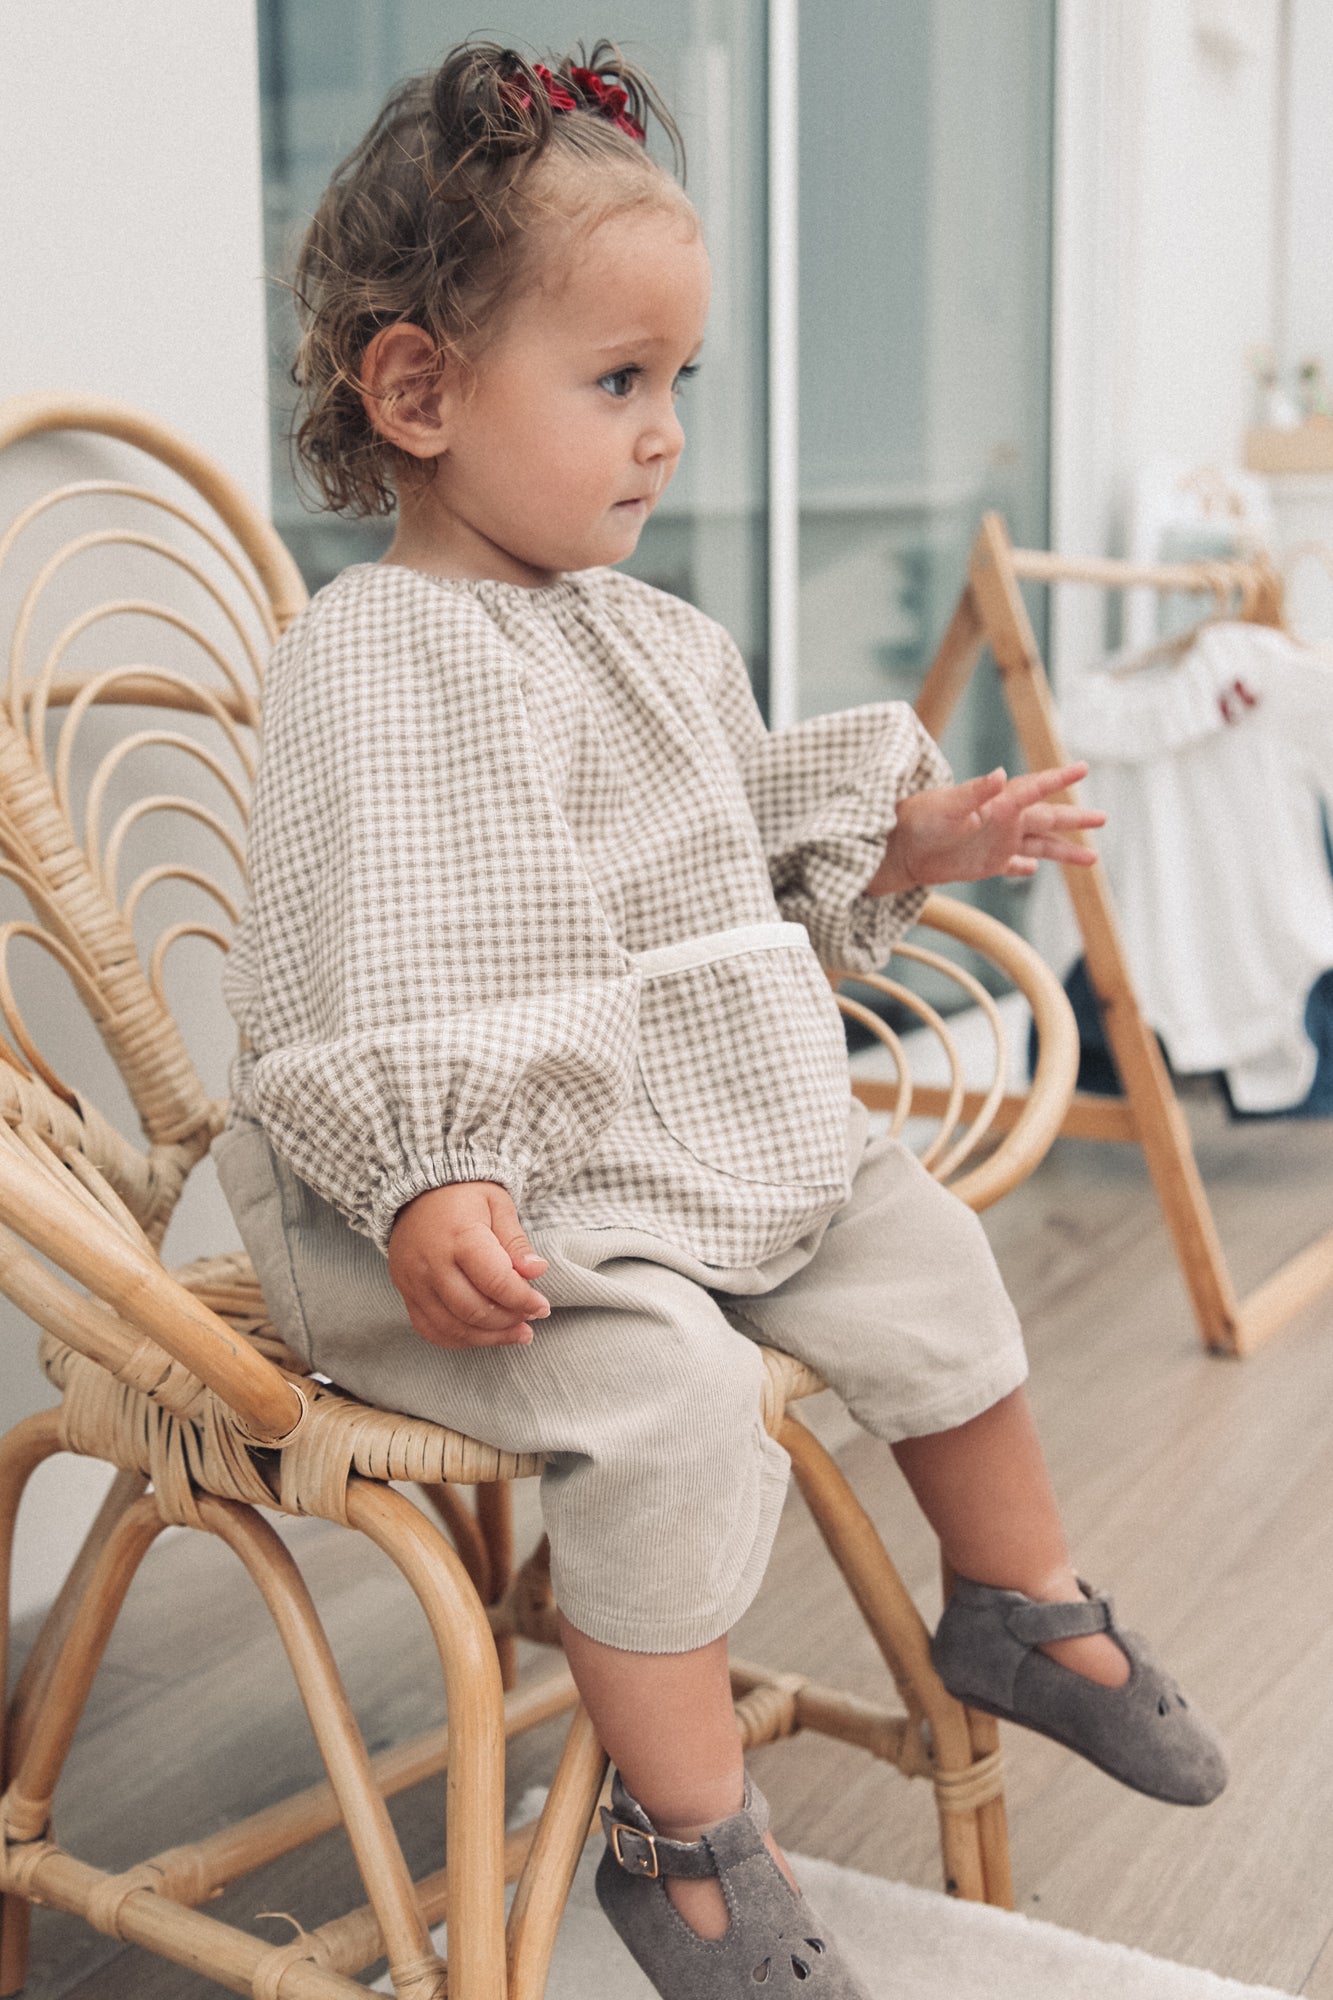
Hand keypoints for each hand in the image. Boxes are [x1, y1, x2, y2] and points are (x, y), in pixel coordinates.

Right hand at [387, 1180, 550, 1348]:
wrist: (417, 1188)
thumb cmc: (464, 1195)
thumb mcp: (498, 1205)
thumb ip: (516, 1242)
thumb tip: (537, 1271)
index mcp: (460, 1237)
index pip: (496, 1283)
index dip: (524, 1300)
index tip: (543, 1306)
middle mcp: (432, 1263)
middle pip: (474, 1310)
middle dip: (509, 1321)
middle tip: (530, 1318)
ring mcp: (414, 1281)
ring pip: (452, 1327)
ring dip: (489, 1337)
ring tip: (516, 1333)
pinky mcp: (405, 1291)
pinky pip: (429, 1329)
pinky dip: (459, 1339)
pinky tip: (484, 1336)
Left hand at [868, 763, 1104, 894]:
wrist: (897, 848)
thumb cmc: (918, 820)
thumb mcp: (948, 805)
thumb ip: (976, 791)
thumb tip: (1003, 774)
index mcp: (998, 804)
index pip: (1035, 788)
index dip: (1058, 778)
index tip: (1082, 767)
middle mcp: (1001, 822)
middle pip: (1046, 819)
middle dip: (1074, 819)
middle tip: (1103, 818)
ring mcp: (994, 844)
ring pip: (1038, 846)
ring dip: (1062, 850)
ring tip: (1092, 859)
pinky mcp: (983, 864)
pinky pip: (1010, 866)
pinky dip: (1022, 868)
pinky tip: (1033, 870)